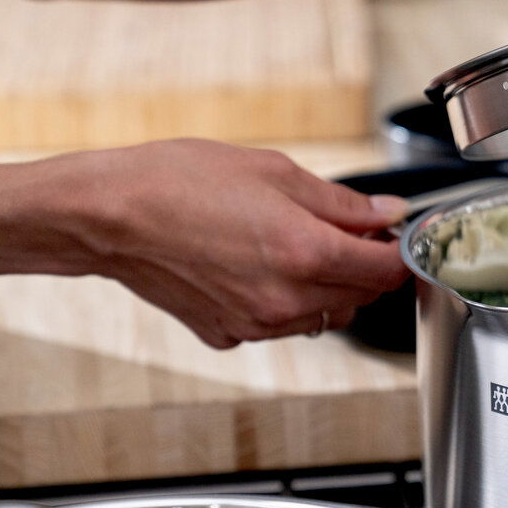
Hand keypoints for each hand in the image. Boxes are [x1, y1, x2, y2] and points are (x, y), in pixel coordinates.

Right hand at [62, 140, 410, 348]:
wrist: (108, 216)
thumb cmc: (181, 182)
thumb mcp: (274, 172)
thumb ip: (340, 203)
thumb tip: (386, 214)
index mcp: (305, 254)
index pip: (386, 271)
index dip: (400, 250)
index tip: (395, 233)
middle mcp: (286, 300)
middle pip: (361, 298)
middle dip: (365, 266)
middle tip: (344, 229)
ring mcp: (256, 325)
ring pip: (324, 316)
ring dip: (328, 287)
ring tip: (294, 244)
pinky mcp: (227, 335)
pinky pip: (279, 323)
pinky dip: (284, 301)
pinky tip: (254, 265)